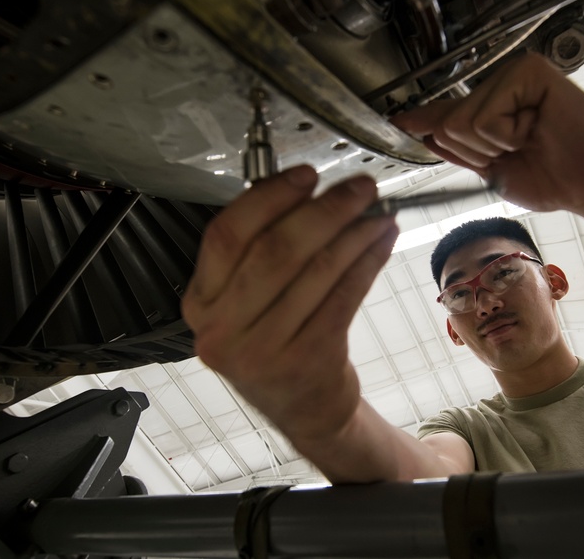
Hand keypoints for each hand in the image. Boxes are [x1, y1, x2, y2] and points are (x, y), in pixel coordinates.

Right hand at [182, 166, 398, 442]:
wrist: (304, 409)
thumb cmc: (276, 341)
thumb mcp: (246, 301)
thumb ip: (261, 250)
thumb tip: (313, 190)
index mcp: (200, 302)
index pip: (226, 235)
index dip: (269, 198)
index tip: (306, 175)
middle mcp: (222, 329)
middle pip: (276, 251)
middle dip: (325, 210)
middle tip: (359, 188)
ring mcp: (263, 350)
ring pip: (317, 272)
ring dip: (355, 233)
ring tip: (379, 212)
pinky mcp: (308, 361)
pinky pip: (344, 297)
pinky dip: (368, 262)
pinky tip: (382, 242)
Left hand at [390, 54, 583, 214]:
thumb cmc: (556, 179)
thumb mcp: (493, 168)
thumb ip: (458, 146)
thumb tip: (419, 128)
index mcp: (494, 105)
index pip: (448, 113)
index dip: (423, 119)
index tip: (397, 118)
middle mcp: (501, 84)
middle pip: (448, 124)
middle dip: (478, 152)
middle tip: (519, 151)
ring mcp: (515, 74)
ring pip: (463, 122)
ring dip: (495, 146)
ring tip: (530, 140)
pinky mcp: (529, 71)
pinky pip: (487, 116)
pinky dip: (508, 135)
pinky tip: (537, 129)